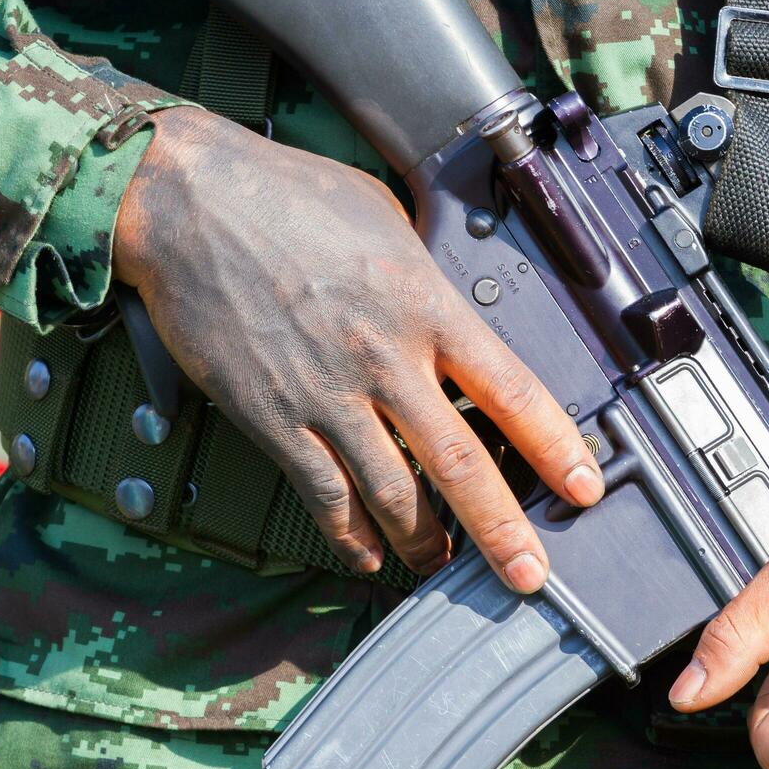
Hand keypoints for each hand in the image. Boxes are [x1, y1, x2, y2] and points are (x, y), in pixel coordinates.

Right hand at [113, 107, 602, 588]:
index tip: (584, 486)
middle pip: (459, 462)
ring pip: (391, 493)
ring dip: (425, 543)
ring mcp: (326, 394)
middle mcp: (384, 359)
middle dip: (502, 528)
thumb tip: (447, 318)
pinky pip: (321, 493)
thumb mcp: (386, 218)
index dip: (557, 447)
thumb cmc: (286, 194)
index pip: (512, 389)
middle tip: (531, 575)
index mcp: (425, 304)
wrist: (185, 200)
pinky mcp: (271, 418)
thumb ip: (425, 281)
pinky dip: (349, 534)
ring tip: (447, 568)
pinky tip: (367, 555)